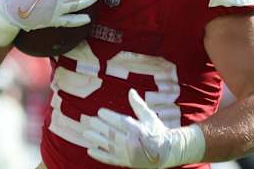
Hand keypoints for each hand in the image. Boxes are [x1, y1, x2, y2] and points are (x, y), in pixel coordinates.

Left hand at [83, 89, 204, 167]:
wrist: (166, 152)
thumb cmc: (158, 132)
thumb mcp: (149, 116)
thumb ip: (138, 105)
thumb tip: (130, 91)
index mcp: (138, 129)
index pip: (119, 121)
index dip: (108, 116)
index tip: (99, 112)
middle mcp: (131, 142)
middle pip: (111, 132)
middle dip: (98, 126)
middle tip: (89, 120)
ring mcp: (128, 153)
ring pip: (108, 145)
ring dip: (95, 139)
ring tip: (86, 133)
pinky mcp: (126, 162)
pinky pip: (110, 159)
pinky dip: (99, 155)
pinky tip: (90, 150)